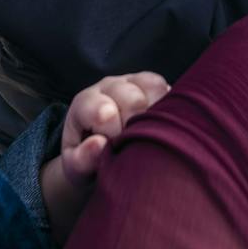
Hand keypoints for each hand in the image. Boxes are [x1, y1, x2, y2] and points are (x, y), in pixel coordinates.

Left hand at [60, 71, 170, 186]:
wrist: (100, 153)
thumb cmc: (88, 159)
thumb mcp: (77, 166)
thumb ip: (82, 159)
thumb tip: (99, 144)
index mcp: (86, 102)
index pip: (103, 112)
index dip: (112, 134)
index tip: (111, 148)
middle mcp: (110, 86)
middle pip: (132, 98)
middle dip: (135, 126)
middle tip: (131, 143)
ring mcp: (134, 82)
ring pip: (154, 86)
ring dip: (154, 115)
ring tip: (145, 134)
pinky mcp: (155, 85)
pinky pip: (170, 88)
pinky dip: (169, 108)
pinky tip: (160, 126)